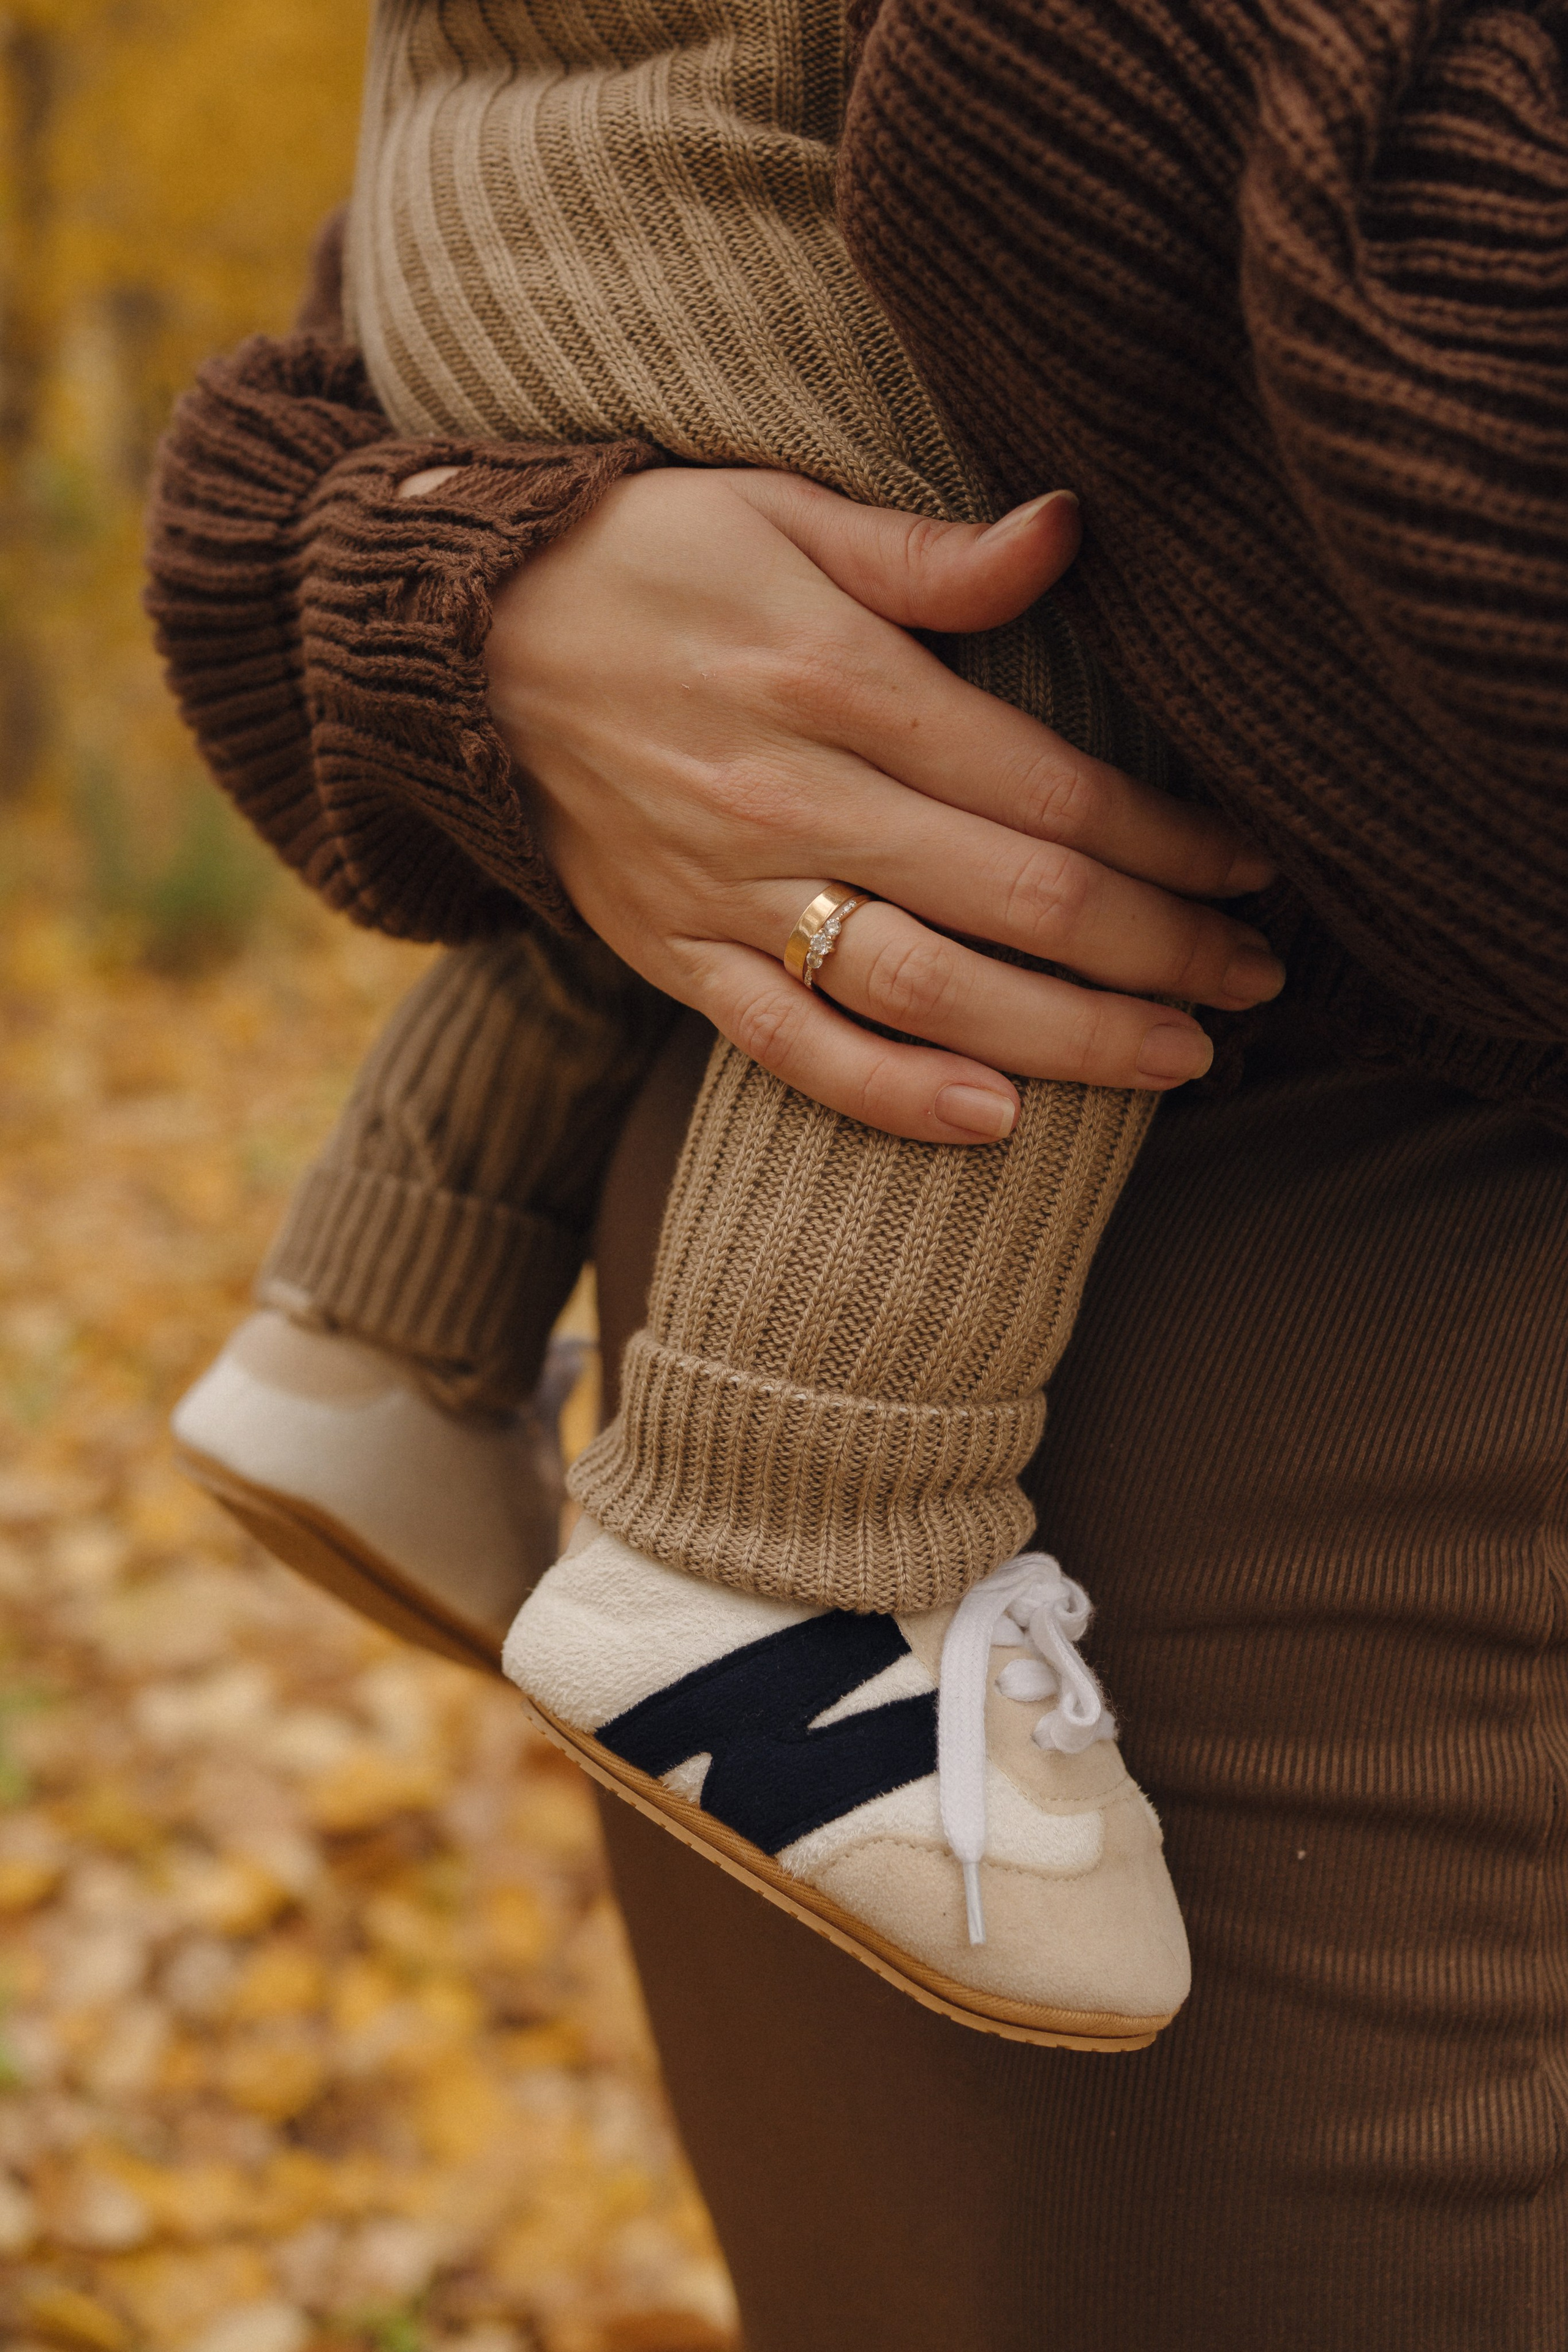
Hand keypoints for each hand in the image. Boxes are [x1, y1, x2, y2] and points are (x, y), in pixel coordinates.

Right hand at [476, 466, 1281, 1142]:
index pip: (1047, 787)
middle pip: (1016, 901)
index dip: (1168, 839)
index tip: (1251, 867)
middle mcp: (795, 803)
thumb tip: (1072, 534)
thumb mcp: (779, 514)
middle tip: (1255, 984)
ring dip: (1066, 1039)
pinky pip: (790, 1047)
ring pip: (926, 992)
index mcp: (839, 685)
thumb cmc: (639, 560)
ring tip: (1177, 1061)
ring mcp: (729, 894)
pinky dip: (889, 1096)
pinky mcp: (673, 955)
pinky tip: (994, 1123)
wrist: (453, 644)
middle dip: (1156, 951)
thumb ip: (932, 555)